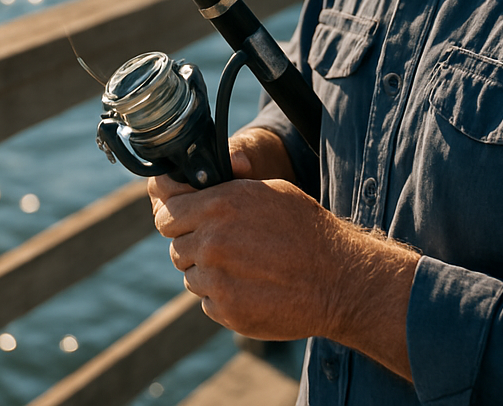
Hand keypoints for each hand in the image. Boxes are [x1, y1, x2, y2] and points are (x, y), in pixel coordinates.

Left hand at [148, 168, 341, 339]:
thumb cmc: (305, 227)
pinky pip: (207, 301)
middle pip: (175, 247)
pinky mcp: (226, 312)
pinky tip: (251, 286)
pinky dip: (222, 295)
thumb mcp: (268, 191)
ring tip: (244, 265)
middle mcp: (211, 243)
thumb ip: (225, 191)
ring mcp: (217, 281)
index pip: (166, 214)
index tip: (183, 220)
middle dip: (193, 244)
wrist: (336, 278)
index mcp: (218, 206)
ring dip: (208, 271)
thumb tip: (195, 191)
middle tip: (222, 244)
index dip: (174, 216)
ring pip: (190, 276)